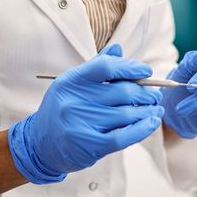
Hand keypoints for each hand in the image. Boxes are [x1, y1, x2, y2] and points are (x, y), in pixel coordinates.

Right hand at [8, 44, 163, 183]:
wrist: (40, 145)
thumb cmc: (64, 109)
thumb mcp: (74, 84)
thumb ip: (96, 67)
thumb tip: (119, 49)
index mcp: (71, 81)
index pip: (106, 67)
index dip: (130, 67)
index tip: (146, 71)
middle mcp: (74, 101)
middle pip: (122, 91)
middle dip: (145, 92)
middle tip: (156, 95)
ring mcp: (81, 124)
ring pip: (126, 114)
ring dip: (147, 110)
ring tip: (156, 108)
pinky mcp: (89, 146)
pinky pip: (123, 136)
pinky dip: (142, 129)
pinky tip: (152, 122)